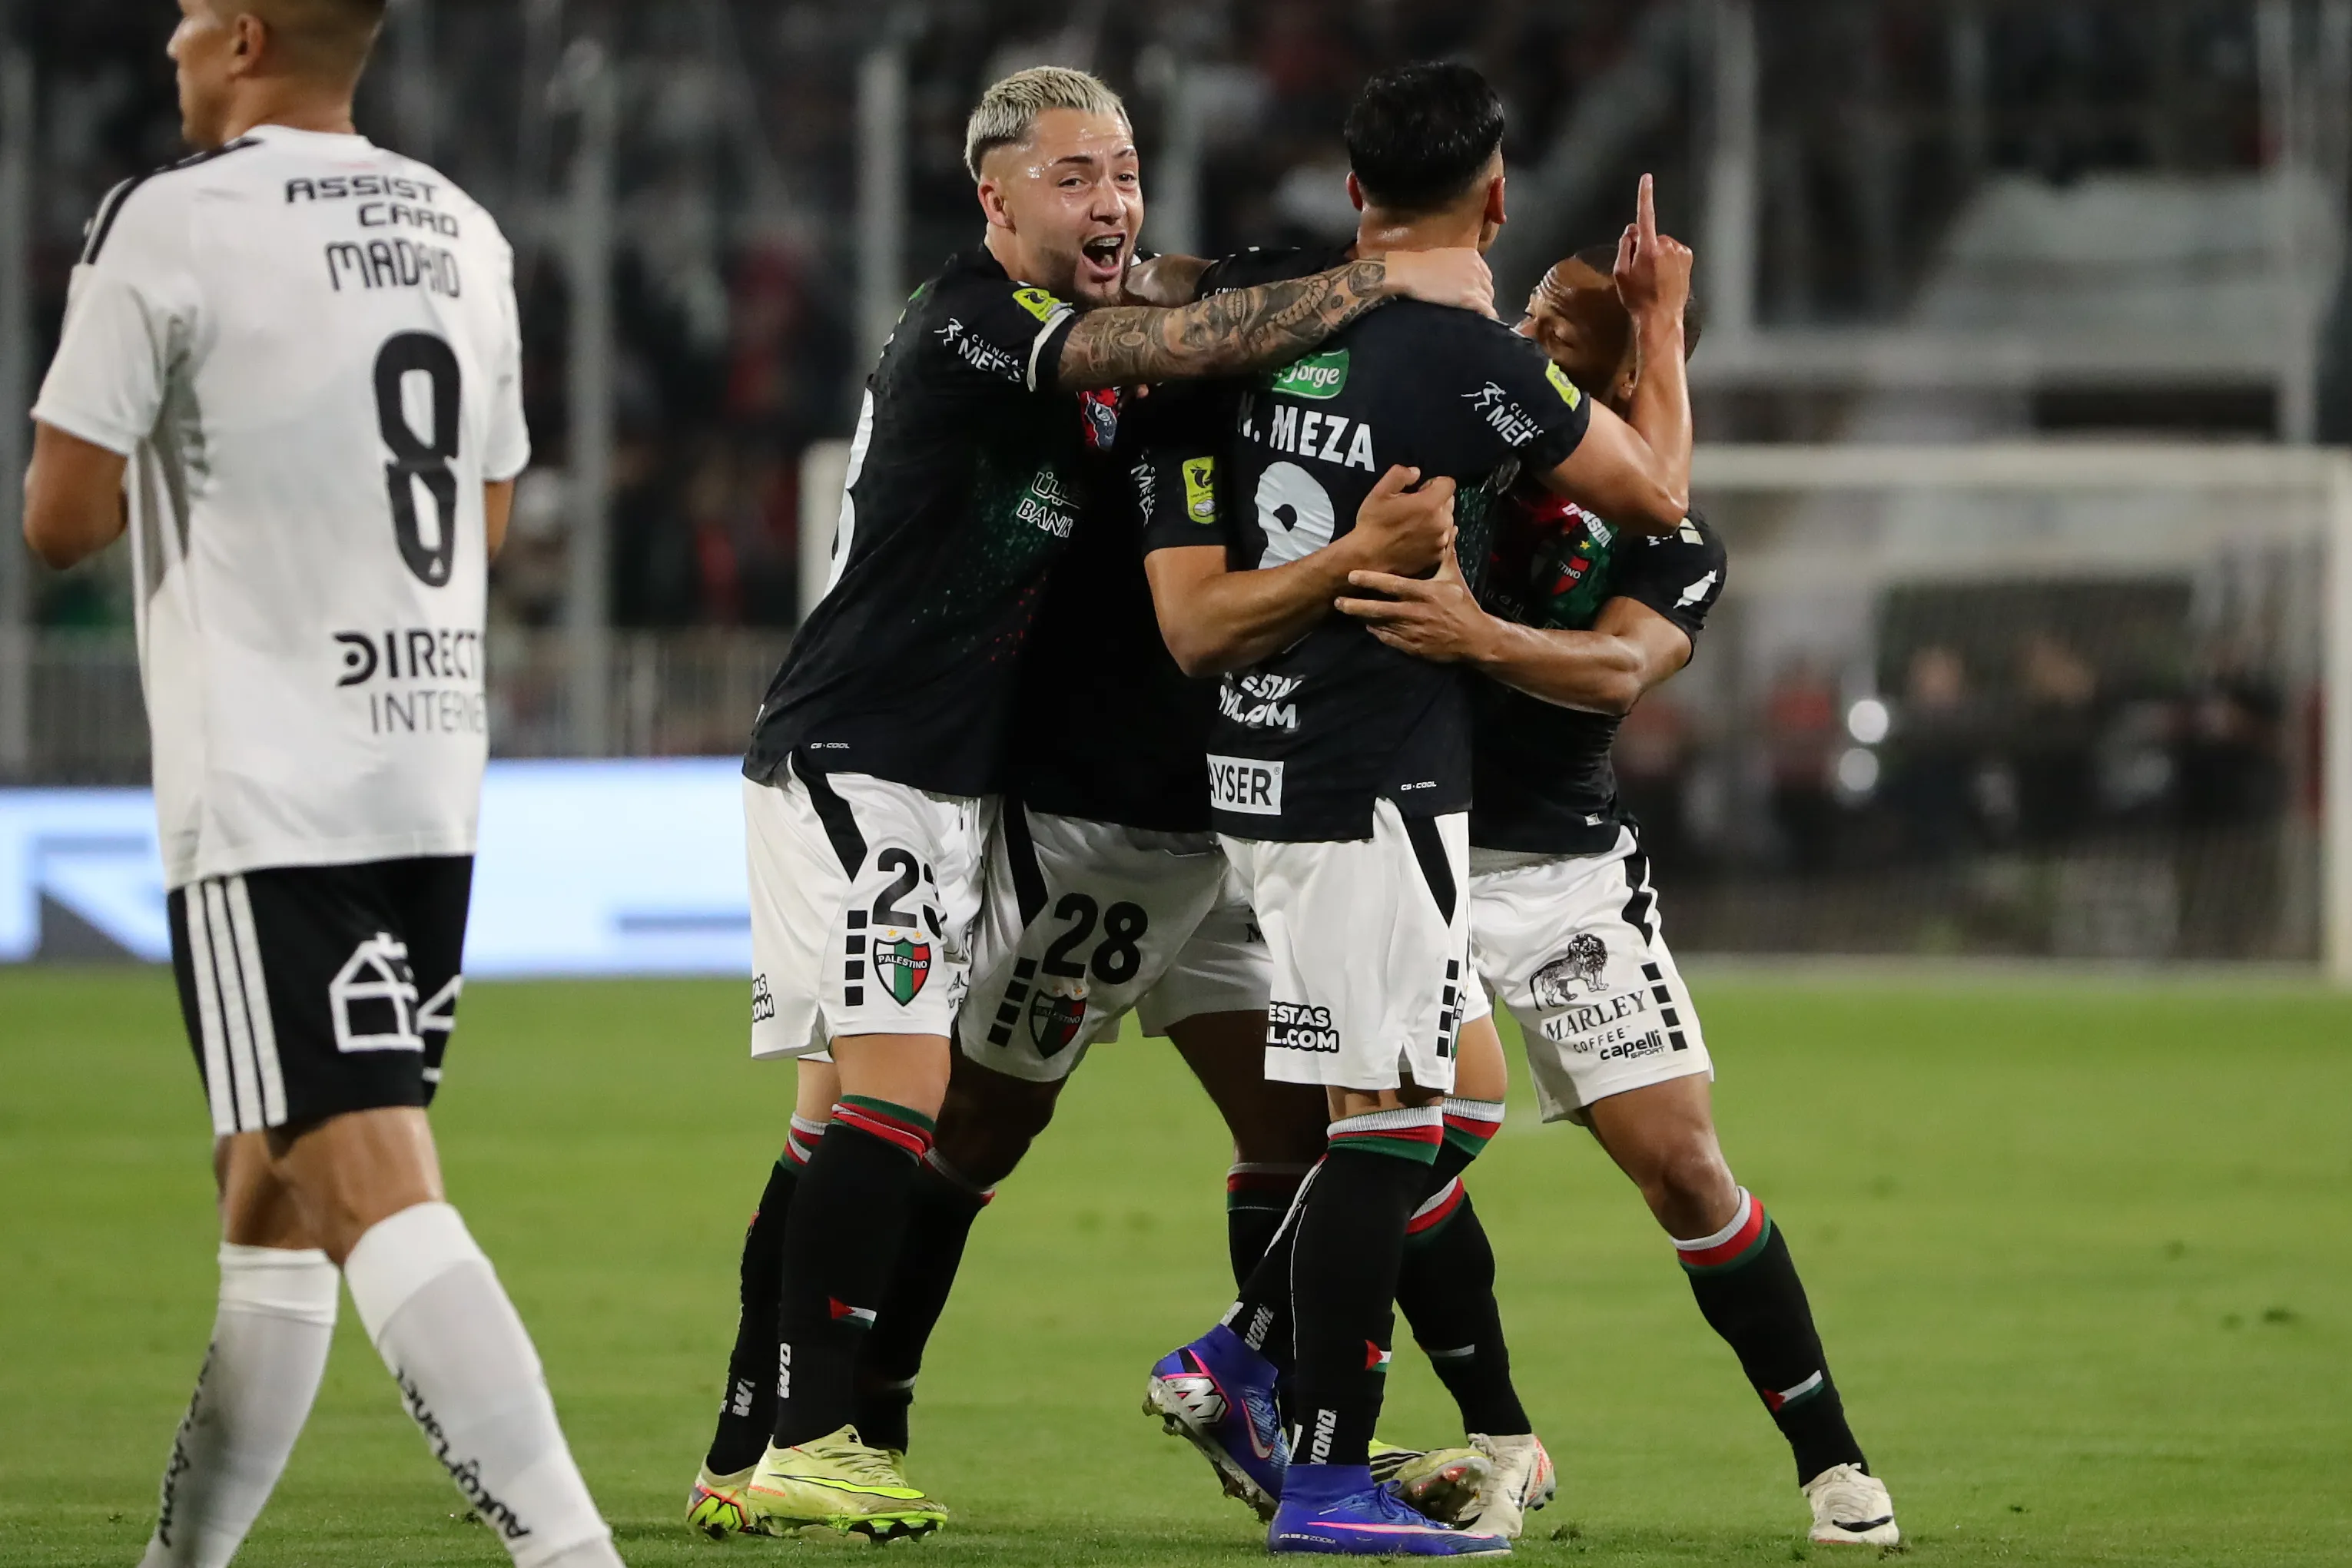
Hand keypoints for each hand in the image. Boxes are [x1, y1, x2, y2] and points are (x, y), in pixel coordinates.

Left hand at [1334, 548, 1495, 663]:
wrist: (1475, 638)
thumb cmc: (1463, 604)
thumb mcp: (1454, 577)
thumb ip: (1447, 553)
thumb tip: (1450, 526)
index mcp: (1423, 593)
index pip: (1392, 585)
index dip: (1370, 581)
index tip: (1351, 576)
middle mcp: (1414, 612)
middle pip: (1378, 609)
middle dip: (1355, 606)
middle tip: (1337, 602)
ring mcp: (1412, 632)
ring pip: (1380, 625)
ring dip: (1363, 618)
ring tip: (1347, 610)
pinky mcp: (1412, 648)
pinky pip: (1389, 639)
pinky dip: (1377, 633)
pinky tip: (1369, 626)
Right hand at [1347, 465, 1455, 577]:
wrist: (1367, 559)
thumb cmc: (1372, 524)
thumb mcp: (1379, 492)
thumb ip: (1400, 474)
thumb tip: (1416, 473)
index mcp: (1430, 504)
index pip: (1448, 484)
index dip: (1434, 483)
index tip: (1420, 491)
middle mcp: (1441, 523)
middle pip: (1449, 503)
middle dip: (1435, 502)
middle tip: (1413, 509)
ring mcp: (1440, 542)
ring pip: (1446, 522)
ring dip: (1435, 520)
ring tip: (1413, 526)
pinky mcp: (1437, 556)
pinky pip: (1442, 540)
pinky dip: (1432, 537)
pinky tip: (1414, 539)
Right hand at [1381, 248, 1495, 318]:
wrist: (1410, 272)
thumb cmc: (1419, 265)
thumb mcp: (1446, 257)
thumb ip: (1459, 266)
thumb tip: (1460, 280)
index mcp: (1473, 256)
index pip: (1486, 275)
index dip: (1479, 287)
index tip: (1473, 295)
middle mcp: (1477, 268)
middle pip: (1488, 288)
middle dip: (1481, 298)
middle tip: (1472, 308)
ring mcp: (1475, 283)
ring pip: (1488, 300)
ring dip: (1482, 309)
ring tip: (1474, 317)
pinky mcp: (1470, 298)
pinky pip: (1487, 310)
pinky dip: (1486, 317)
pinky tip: (1481, 323)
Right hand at [1613, 174, 1692, 323]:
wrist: (1661, 317)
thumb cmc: (1637, 298)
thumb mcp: (1620, 273)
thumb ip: (1624, 247)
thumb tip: (1632, 229)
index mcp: (1648, 248)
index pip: (1645, 215)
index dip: (1645, 196)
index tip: (1647, 178)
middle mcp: (1667, 246)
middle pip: (1651, 235)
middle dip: (1645, 246)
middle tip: (1640, 271)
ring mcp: (1680, 251)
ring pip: (1663, 243)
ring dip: (1657, 253)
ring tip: (1654, 277)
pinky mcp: (1688, 257)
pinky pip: (1673, 250)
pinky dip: (1668, 258)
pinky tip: (1665, 275)